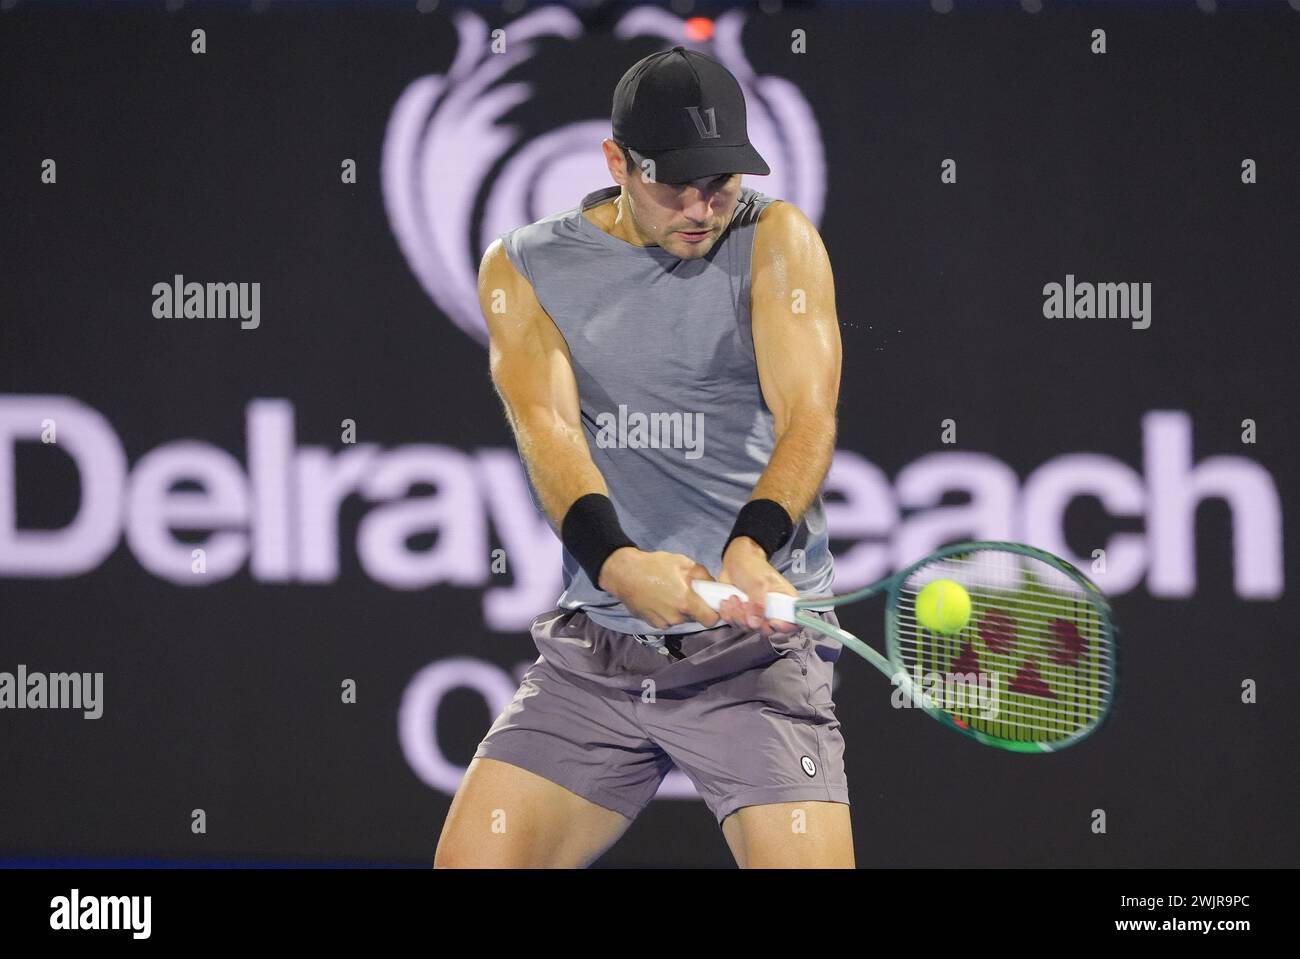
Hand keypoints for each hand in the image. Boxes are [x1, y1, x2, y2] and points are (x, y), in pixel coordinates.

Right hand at [597, 548, 720, 630]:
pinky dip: (666, 612)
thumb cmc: (654, 566)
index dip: (714, 613)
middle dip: (694, 607)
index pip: (711, 619)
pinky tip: (658, 599)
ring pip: (680, 618)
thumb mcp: (682, 562)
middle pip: (694, 617)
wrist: (625, 574)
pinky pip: (667, 620)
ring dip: (679, 609)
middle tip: (685, 592)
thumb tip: (711, 583)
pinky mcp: (653, 624)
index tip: (710, 605)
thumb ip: (701, 574)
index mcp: (686, 602)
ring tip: (668, 593)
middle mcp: (677, 616)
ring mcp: (664, 622)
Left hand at [716, 537, 799, 635]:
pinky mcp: (743, 615)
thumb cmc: (752, 566)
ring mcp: (757, 615)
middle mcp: (773, 611)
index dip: (784, 627)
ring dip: (737, 615)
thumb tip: (755, 624)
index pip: (792, 622)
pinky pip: (735, 624)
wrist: (735, 561)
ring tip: (733, 597)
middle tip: (743, 604)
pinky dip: (728, 615)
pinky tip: (726, 602)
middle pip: (767, 629)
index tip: (771, 621)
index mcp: (785, 601)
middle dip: (752, 621)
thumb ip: (758, 603)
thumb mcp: (758, 582)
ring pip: (749, 628)